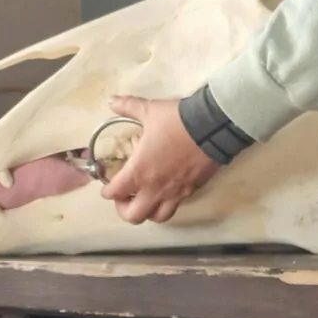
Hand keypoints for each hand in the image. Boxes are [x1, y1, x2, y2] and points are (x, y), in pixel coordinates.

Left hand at [101, 95, 219, 224]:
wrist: (211, 126)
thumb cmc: (175, 120)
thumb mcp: (149, 110)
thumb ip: (128, 106)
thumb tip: (111, 100)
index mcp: (139, 172)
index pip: (115, 193)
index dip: (107, 191)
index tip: (107, 185)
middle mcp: (155, 188)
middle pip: (133, 216)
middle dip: (124, 209)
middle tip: (125, 196)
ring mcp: (175, 193)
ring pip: (157, 217)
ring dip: (148, 211)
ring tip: (146, 198)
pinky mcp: (192, 190)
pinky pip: (176, 206)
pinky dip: (167, 203)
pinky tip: (167, 190)